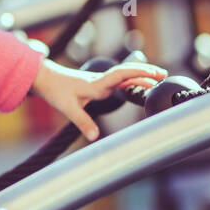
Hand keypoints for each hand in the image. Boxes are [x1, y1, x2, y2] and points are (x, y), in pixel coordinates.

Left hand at [30, 58, 167, 141]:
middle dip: (145, 72)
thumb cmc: (56, 91)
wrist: (45, 78)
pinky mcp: (98, 83)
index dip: (136, 73)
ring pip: (124, 76)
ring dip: (140, 75)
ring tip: (158, 79)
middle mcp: (101, 81)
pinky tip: (139, 84)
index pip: (119, 75)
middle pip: (126, 72)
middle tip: (163, 75)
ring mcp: (100, 81)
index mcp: (96, 84)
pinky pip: (119, 80)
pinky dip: (131, 80)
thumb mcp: (67, 108)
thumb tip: (94, 137)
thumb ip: (82, 122)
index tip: (153, 75)